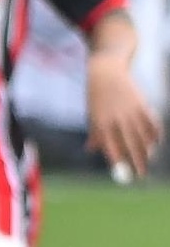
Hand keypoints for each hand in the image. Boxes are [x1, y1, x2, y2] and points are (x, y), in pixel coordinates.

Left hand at [86, 51, 161, 180]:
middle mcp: (117, 120)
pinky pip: (152, 123)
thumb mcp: (92, 115)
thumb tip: (91, 150)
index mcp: (102, 124)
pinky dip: (155, 134)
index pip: (112, 148)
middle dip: (138, 161)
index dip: (119, 161)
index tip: (124, 174)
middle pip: (131, 145)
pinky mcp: (142, 104)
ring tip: (149, 159)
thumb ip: (94, 133)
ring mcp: (131, 112)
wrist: (106, 72)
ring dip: (149, 150)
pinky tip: (156, 142)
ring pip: (144, 136)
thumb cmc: (96, 96)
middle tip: (141, 174)